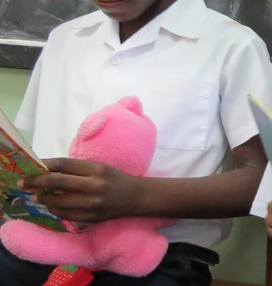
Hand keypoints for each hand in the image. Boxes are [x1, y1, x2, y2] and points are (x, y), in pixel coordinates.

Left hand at [22, 158, 141, 222]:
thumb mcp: (98, 168)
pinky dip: (55, 209)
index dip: (45, 165)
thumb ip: (75, 169)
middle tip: (24, 183)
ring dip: (44, 198)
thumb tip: (46, 170)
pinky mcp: (91, 218)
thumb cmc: (114, 179)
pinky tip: (53, 205)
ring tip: (39, 195)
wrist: (136, 197)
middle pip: (57, 182)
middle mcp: (94, 186)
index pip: (64, 165)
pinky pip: (65, 214)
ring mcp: (92, 204)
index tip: (32, 166)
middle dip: (36, 182)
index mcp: (96, 170)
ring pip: (57, 202)